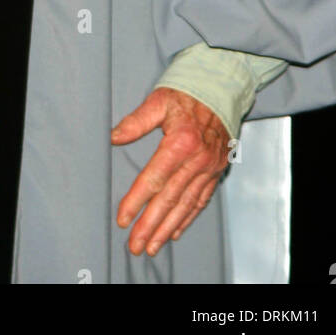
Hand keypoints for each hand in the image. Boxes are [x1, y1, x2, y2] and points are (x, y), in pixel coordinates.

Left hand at [111, 87, 230, 256]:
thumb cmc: (187, 93)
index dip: (136, 201)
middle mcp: (197, 160)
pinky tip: (175, 231)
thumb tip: (114, 137)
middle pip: (170, 199)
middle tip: (134, 245)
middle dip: (150, 225)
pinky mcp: (216, 172)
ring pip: (186, 205)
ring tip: (152, 246)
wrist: (221, 88)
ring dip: (167, 228)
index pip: (154, 179)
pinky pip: (201, 200)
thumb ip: (137, 121)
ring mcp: (209, 168)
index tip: (123, 219)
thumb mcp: (159, 100)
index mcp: (180, 142)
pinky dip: (187, 218)